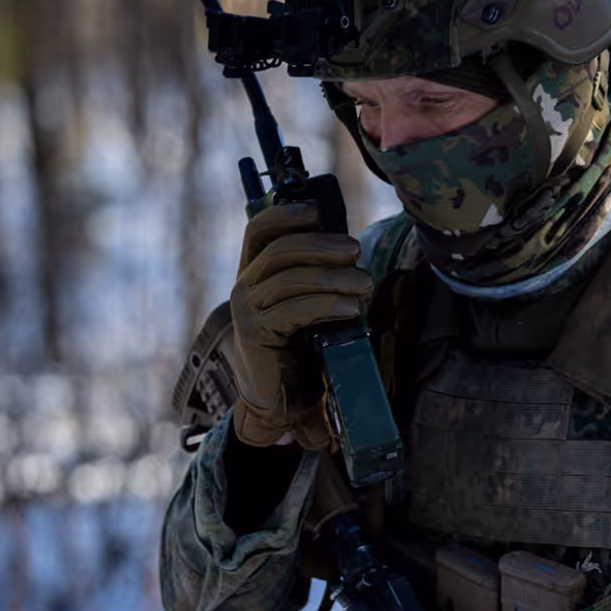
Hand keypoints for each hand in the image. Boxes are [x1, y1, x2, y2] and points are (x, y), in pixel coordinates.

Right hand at [228, 202, 372, 450]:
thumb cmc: (299, 347)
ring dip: (334, 278)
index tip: (318, 211)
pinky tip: (351, 309)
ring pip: (290, 279)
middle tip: (356, 251)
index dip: (285, 214)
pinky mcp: (255, 334)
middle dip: (321, 245)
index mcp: (254, 271)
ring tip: (365, 284)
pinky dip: (327, 305)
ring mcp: (247, 311)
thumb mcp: (307, 303)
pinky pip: (294, 310)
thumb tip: (350, 249)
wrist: (281, 399)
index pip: (259, 230)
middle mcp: (244, 286)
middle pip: (280, 250)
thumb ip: (317, 276)